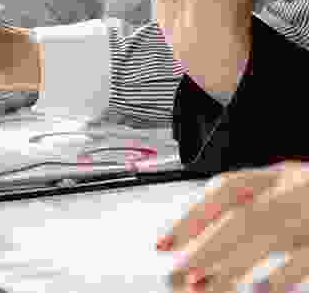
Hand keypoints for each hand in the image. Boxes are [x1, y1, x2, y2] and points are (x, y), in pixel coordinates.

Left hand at [157, 161, 308, 292]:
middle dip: (206, 248)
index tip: (165, 244)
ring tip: (202, 288)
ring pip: (267, 235)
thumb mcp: (284, 195)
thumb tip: (199, 249)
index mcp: (276, 176)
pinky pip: (308, 255)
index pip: (224, 190)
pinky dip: (285, 274)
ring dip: (231, 265)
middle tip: (178, 276)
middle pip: (241, 217)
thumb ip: (249, 214)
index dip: (192, 216)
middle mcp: (293, 188)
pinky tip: (263, 292)